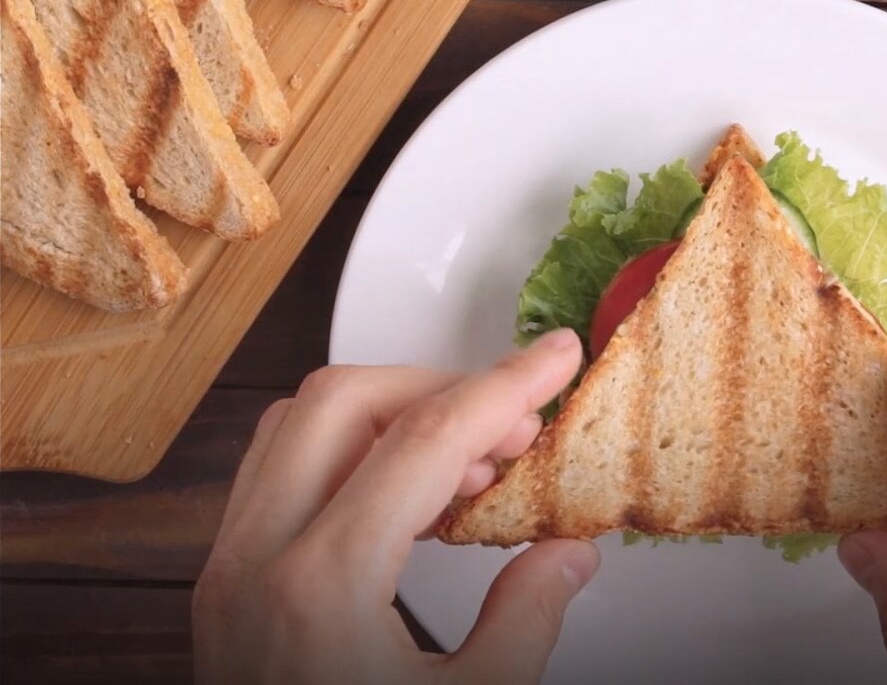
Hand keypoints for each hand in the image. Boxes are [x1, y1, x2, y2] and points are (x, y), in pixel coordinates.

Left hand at [194, 330, 596, 683]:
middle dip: (443, 388)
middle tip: (516, 425)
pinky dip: (350, 454)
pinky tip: (410, 501)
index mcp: (320, 588)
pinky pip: (278, 472)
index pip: (425, 441)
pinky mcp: (221, 588)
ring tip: (471, 464)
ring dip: (393, 416)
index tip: (557, 358)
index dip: (505, 387)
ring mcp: (226, 571)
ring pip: (299, 425)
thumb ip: (525, 623)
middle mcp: (255, 562)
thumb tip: (569, 553)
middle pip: (345, 401)